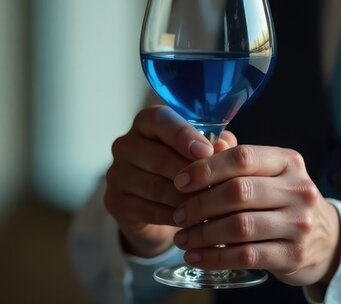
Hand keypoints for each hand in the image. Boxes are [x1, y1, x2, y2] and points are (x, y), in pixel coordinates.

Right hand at [104, 106, 235, 257]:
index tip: (207, 152)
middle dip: (192, 174)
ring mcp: (117, 174)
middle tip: (218, 188)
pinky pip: (149, 210)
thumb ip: (215, 144)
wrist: (157, 210)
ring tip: (210, 206)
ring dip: (186, 199)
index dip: (184, 135)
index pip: (160, 120)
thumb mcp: (201, 153)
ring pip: (156, 187)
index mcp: (146, 123)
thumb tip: (224, 146)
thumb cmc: (184, 170)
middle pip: (159, 158)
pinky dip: (175, 216)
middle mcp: (125, 144)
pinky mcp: (115, 201)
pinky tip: (193, 221)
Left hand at [170, 145, 340, 285]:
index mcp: (288, 161)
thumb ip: (238, 159)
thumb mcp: (269, 173)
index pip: (242, 158)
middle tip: (178, 215)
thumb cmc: (283, 201)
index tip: (180, 182)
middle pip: (238, 192)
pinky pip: (246, 256)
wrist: (324, 239)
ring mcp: (299, 224)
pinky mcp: (293, 255)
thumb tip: (208, 144)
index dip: (206, 169)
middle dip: (200, 205)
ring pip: (240, 227)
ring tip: (182, 239)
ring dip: (203, 234)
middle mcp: (298, 190)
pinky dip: (215, 258)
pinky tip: (196, 257)